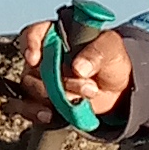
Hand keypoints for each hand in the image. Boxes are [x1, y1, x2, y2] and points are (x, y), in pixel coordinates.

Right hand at [14, 16, 131, 120]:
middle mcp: (43, 55)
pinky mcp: (42, 100)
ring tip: (80, 101)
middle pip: (33, 67)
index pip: (33, 33)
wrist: (119, 88)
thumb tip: (78, 67)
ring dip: (54, 97)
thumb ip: (97, 53)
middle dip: (57, 81)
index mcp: (57, 34)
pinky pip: (29, 108)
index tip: (34, 59)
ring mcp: (40, 79)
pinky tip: (50, 115)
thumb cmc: (111, 59)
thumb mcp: (111, 48)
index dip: (30, 44)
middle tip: (89, 87)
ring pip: (31, 89)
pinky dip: (37, 113)